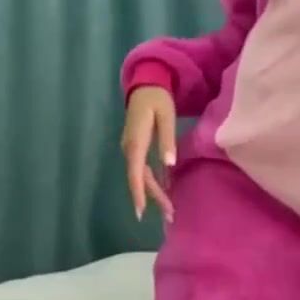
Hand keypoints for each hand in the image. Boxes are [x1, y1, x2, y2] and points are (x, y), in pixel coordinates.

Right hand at [121, 88, 176, 222]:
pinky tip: (165, 189)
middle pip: (139, 178)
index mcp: (136, 142)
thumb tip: (169, 165)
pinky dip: (154, 180)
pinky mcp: (136, 146)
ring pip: (141, 175)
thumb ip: (167, 139)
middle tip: (170, 215)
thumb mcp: (166, 115)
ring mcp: (131, 148)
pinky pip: (143, 168)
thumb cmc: (157, 99)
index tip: (142, 212)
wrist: (145, 85)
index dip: (138, 193)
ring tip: (168, 208)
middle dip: (153, 197)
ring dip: (154, 191)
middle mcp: (130, 148)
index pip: (135, 173)